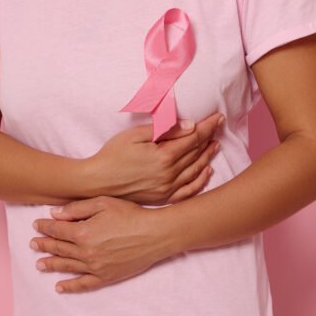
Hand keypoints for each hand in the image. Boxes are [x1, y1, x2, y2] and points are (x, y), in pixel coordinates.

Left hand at [31, 196, 174, 293]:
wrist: (155, 234)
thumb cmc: (131, 214)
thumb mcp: (103, 203)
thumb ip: (77, 208)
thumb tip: (54, 214)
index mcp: (83, 231)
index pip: (58, 229)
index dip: (45, 227)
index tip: (37, 225)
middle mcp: (85, 251)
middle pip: (59, 248)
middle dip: (45, 244)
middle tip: (33, 244)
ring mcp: (95, 266)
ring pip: (67, 266)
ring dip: (51, 264)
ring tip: (39, 264)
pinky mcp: (106, 277)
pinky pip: (83, 284)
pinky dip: (70, 286)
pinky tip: (59, 287)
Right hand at [86, 110, 224, 204]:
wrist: (97, 181)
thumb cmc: (113, 154)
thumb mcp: (137, 134)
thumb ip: (165, 129)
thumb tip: (190, 125)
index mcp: (164, 156)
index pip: (194, 138)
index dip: (207, 126)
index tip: (217, 117)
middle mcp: (169, 175)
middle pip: (197, 152)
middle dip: (210, 137)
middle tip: (218, 126)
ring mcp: (167, 189)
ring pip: (195, 170)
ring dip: (207, 156)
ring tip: (215, 144)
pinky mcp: (162, 198)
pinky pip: (188, 191)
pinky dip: (200, 181)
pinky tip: (206, 171)